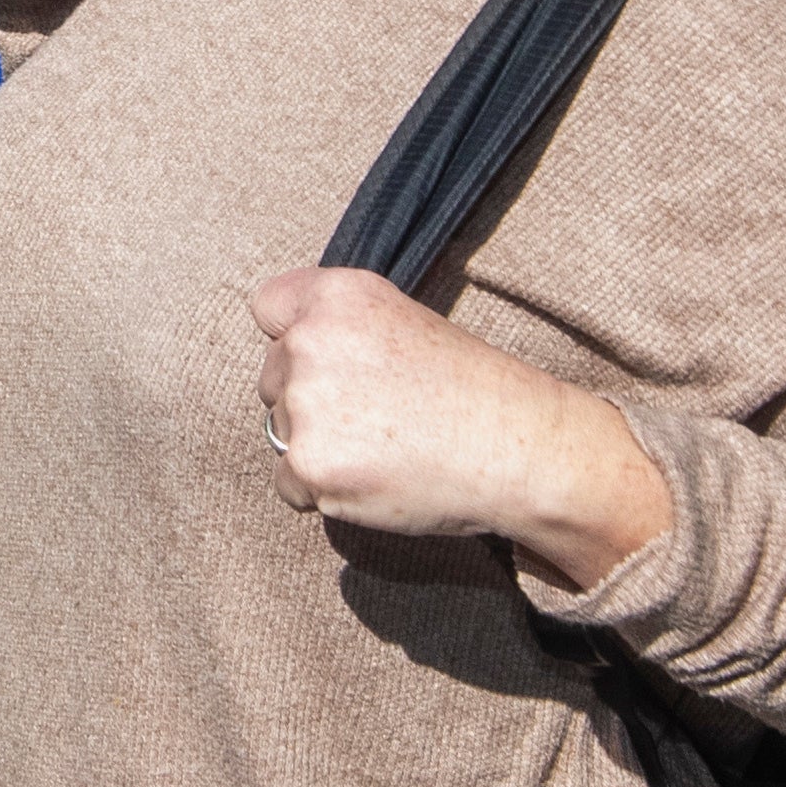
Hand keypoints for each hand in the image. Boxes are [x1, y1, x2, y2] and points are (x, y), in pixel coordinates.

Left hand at [251, 267, 672, 589]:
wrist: (516, 448)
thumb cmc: (469, 388)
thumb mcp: (403, 321)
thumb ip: (338, 327)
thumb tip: (286, 352)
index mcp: (337, 295)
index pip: (269, 306)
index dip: (293, 336)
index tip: (329, 360)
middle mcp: (310, 341)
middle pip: (271, 377)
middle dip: (308, 399)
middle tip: (377, 414)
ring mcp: (305, 405)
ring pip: (279, 433)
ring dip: (317, 447)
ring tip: (383, 447)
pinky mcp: (309, 465)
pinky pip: (288, 484)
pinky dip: (322, 491)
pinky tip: (374, 479)